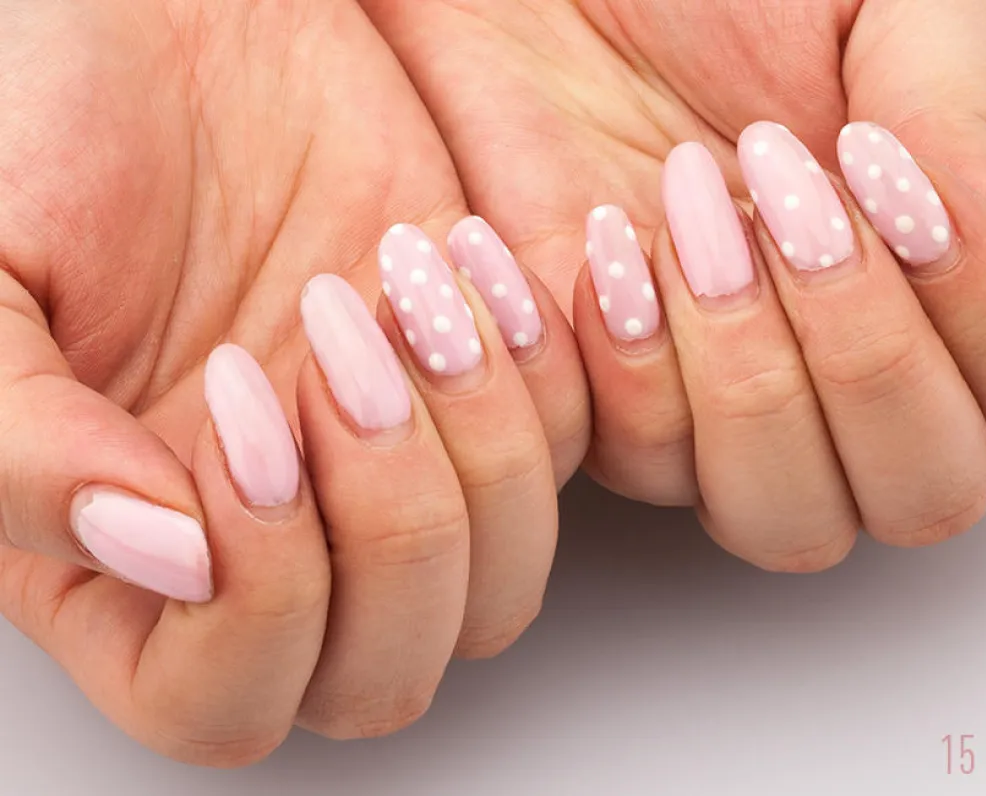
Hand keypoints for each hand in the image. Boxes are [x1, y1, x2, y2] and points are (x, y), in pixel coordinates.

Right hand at [0, 0, 586, 762]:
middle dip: (393, 525)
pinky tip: (460, 262)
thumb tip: (166, 557)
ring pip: (499, 583)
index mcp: (125, 556)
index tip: (242, 424)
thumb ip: (23, 447)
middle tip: (334, 353)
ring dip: (477, 448)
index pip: (224, 702)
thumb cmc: (44, 117)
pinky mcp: (471, 384)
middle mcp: (270, 539)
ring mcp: (382, 467)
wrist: (172, 9)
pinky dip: (542, 370)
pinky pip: (565, 451)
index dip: (262, 602)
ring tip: (401, 291)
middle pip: (387, 669)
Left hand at [364, 0, 985, 568]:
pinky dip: (631, 363)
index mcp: (935, 276)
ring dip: (748, 375)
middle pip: (917, 493)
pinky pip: (638, 461)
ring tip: (691, 215)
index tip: (891, 179)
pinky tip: (610, 244)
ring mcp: (718, 395)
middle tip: (792, 205)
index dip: (984, 317)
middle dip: (865, 359)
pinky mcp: (602, 395)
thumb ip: (970, 134)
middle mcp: (837, 363)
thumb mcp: (875, 6)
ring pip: (780, 514)